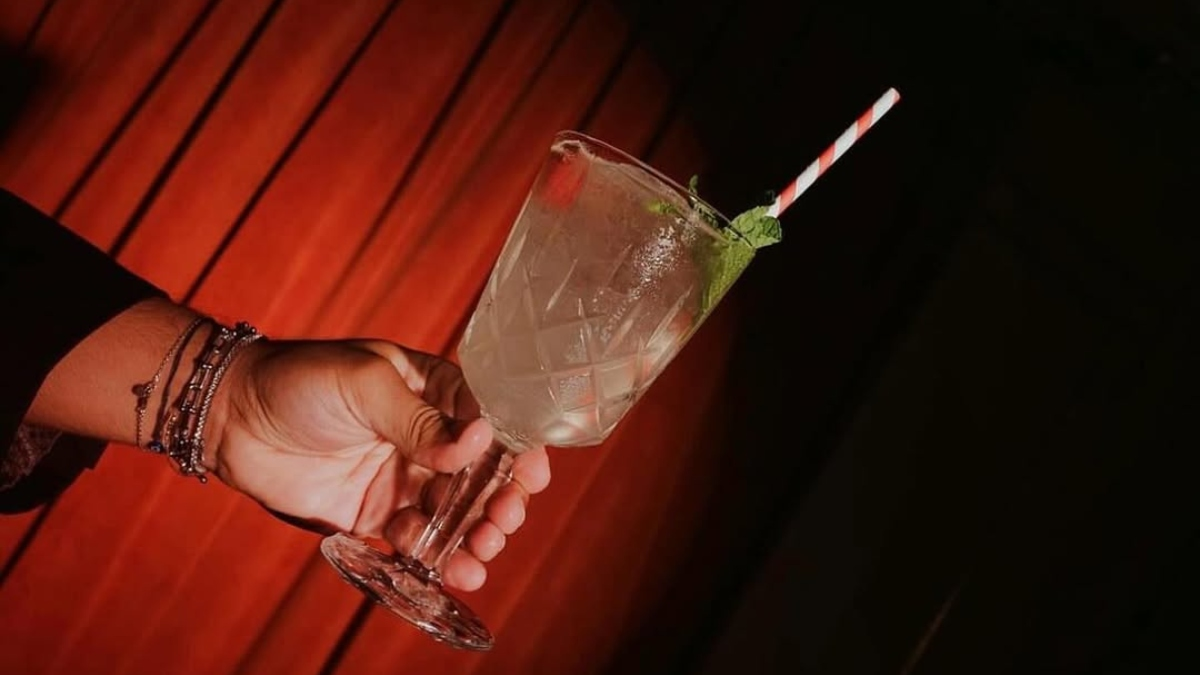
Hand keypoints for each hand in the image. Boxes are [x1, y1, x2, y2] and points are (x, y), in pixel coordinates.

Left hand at [208, 338, 549, 590]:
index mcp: (434, 392)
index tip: (531, 474)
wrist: (231, 417)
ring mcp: (404, 479)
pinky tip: (450, 571)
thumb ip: (421, 421)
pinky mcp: (375, 515)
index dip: (519, 448)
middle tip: (503, 521)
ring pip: (456, 513)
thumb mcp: (365, 386)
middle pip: (483, 474)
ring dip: (475, 535)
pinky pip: (416, 542)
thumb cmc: (300, 380)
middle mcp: (428, 438)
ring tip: (480, 555)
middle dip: (501, 501)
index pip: (492, 420)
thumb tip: (480, 442)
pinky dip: (437, 558)